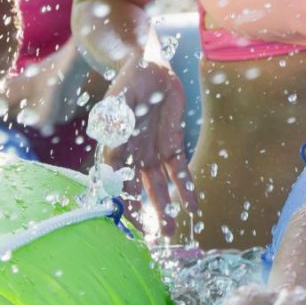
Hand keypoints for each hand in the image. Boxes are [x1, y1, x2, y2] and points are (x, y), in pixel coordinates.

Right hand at [100, 54, 192, 239]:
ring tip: (172, 231)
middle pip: (136, 192)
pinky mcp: (172, 145)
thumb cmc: (128, 80)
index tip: (127, 220)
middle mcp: (132, 155)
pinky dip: (186, 188)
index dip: (120, 202)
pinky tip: (193, 206)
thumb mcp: (121, 97)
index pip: (114, 182)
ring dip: (165, 208)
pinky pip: (179, 172)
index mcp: (114, 147)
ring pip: (158, 187)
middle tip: (153, 238)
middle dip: (144, 215)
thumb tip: (113, 142)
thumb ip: (117, 119)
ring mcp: (152, 152)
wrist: (148, 65)